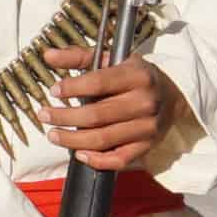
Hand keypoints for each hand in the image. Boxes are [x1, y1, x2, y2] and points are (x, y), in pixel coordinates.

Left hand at [38, 51, 182, 172]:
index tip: (53, 90)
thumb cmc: (135, 76)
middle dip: (64, 117)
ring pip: (103, 139)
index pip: (99, 82)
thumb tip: (48, 55)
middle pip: (96, 115)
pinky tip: (79, 154)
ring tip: (53, 134)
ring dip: (72, 140)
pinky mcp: (146, 146)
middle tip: (44, 115)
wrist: (172, 95)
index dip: (73, 88)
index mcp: (137, 76)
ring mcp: (147, 127)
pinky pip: (118, 159)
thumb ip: (78, 57)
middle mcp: (145, 102)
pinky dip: (96, 160)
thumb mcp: (112, 60)